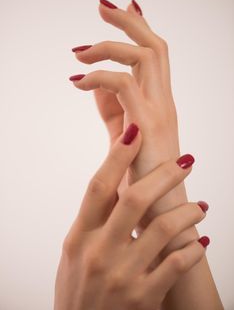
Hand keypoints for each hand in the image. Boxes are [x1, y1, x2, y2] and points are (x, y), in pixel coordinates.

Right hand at [54, 124, 207, 309]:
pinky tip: (201, 239)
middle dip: (164, 174)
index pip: (99, 186)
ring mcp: (123, 275)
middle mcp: (100, 252)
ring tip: (200, 205)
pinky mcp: (144, 297)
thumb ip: (93, 220)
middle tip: (185, 161)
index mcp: (80, 236)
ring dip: (188, 211)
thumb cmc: (77, 289)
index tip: (135, 131)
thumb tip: (116, 186)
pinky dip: (194, 248)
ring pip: (164, 228)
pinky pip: (177, 264)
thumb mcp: (74, 251)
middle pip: (135, 198)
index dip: (117, 156)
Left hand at [70, 0, 181, 233]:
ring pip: (144, 56)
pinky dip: (99, 77)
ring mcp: (160, 112)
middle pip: (155, 46)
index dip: (138, 29)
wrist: (161, 214)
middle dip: (130, 21)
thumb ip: (113, 108)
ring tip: (80, 52)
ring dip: (110, 45)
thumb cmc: (144, 179)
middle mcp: (165, 102)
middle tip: (104, 6)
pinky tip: (79, 82)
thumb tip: (91, 84)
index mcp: (161, 104)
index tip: (120, 11)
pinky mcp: (148, 126)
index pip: (154, 56)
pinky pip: (123, 85)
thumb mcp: (126, 136)